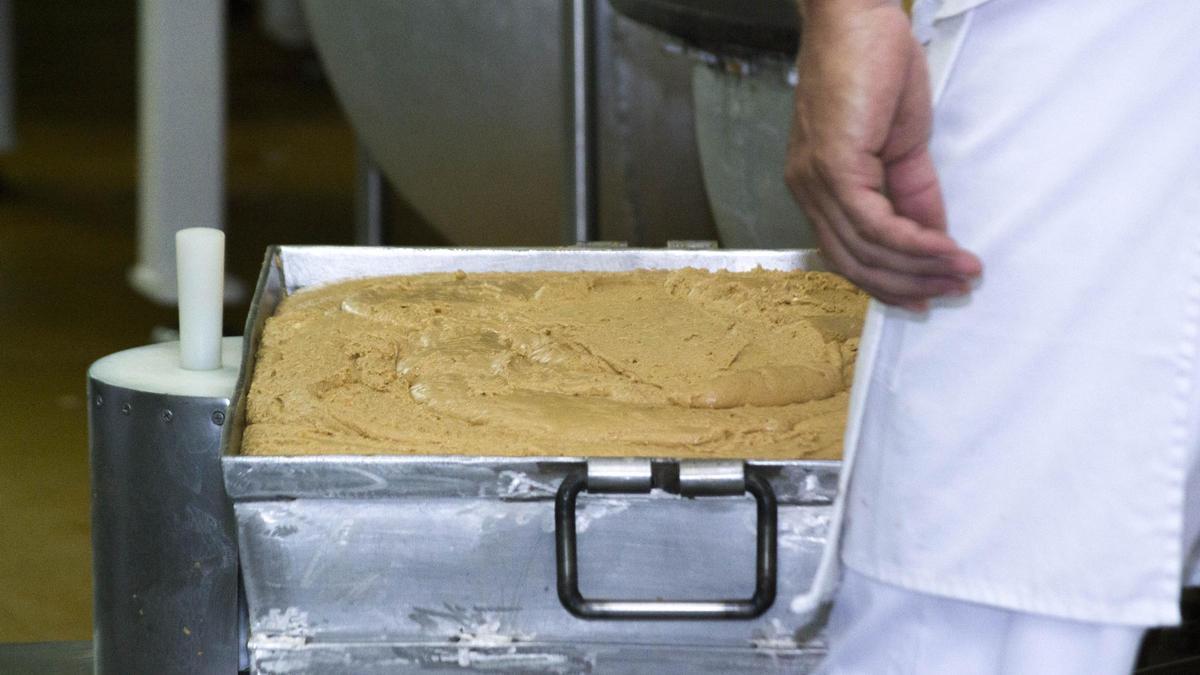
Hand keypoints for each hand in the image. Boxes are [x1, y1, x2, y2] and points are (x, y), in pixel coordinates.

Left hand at [786, 1, 980, 310]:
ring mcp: (816, 182)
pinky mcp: (834, 168)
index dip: (890, 281)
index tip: (930, 294)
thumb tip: (932, 238)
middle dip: (908, 285)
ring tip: (962, 274)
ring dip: (920, 269)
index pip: (848, 253)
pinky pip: (875, 226)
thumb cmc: (872, 67)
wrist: (857, 18)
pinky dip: (915, 245)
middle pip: (854, 263)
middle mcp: (808, 191)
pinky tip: (947, 250)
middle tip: (953, 291)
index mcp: (818, 188)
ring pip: (866, 251)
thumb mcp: (900, 144)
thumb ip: (913, 194)